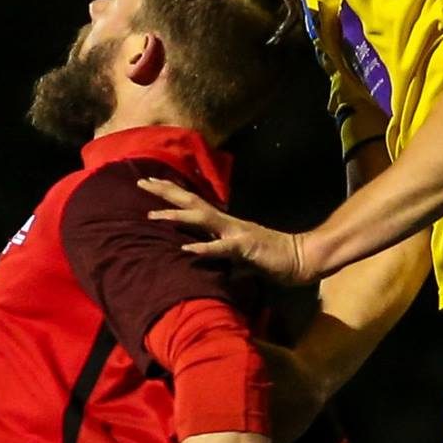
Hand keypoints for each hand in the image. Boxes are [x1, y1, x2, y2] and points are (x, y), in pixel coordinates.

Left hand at [138, 177, 317, 284]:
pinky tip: (187, 249)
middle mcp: (227, 223)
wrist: (302, 258)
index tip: (149, 183)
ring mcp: (236, 233)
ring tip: (154, 215)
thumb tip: (204, 260)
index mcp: (225, 224)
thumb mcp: (240, 258)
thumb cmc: (272, 259)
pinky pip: (221, 248)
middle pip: (192, 202)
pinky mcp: (245, 248)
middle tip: (140, 182)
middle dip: (166, 192)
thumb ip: (222, 256)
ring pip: (202, 219)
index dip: (172, 193)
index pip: (193, 204)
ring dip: (177, 216)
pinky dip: (203, 248)